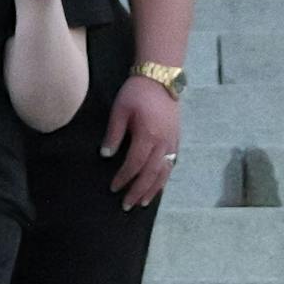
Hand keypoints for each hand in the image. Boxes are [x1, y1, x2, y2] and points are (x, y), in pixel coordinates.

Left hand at [98, 78, 182, 208]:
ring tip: (143, 202)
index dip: (124, 178)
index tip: (113, 188)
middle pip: (151, 174)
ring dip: (153, 189)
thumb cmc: (136, 92)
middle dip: (138, 191)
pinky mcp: (177, 139)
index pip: (135, 164)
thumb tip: (106, 155)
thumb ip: (114, 134)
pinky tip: (157, 186)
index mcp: (148, 135)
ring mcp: (172, 142)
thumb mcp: (119, 110)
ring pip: (164, 172)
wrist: (160, 78)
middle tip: (127, 205)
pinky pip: (171, 164)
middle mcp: (163, 143)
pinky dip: (164, 178)